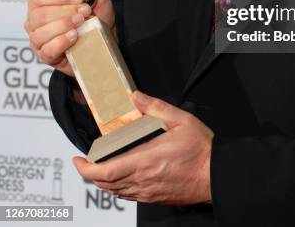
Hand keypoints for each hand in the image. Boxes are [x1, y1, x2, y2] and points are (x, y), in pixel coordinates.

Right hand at [25, 0, 114, 77]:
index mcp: (43, 1)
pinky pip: (47, 49)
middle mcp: (36, 19)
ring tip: (81, 22)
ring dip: (64, 25)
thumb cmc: (95, 15)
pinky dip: (62, 42)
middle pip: (39, 14)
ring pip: (41, 32)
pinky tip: (74, 36)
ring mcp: (38, 39)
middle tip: (84, 11)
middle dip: (65, 11)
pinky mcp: (45, 55)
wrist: (105, 38)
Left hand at [73, 91, 213, 204]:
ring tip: (101, 165)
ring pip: (115, 191)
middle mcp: (143, 180)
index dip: (86, 168)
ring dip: (103, 180)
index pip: (106, 171)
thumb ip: (155, 107)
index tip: (78, 160)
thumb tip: (136, 97)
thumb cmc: (201, 149)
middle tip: (86, 160)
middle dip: (90, 173)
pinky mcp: (154, 197)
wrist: (216, 174)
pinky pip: (128, 196)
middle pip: (105, 184)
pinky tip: (122, 175)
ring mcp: (148, 192)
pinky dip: (117, 187)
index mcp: (146, 160)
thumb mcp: (181, 119)